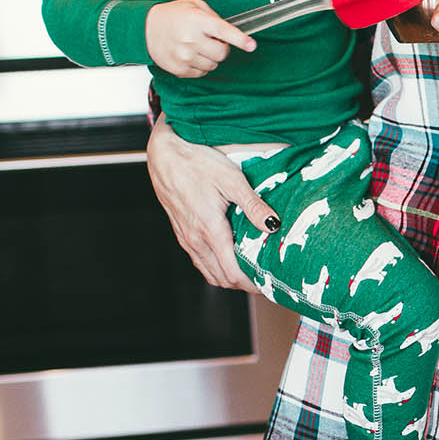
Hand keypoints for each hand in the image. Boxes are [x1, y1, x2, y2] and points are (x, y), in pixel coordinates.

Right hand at [146, 0, 255, 76]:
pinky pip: (202, 73)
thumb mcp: (194, 6)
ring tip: (197, 46)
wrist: (144, 28)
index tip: (251, 45)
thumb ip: (214, 17)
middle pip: (222, 53)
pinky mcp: (179, 69)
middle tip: (210, 40)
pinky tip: (190, 54)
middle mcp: (191, 40)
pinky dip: (200, 66)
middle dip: (221, 47)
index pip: (224, 32)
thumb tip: (230, 33)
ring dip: (210, 57)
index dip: (240, 40)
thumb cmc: (172, 15)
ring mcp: (185, 56)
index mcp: (198, 21)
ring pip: (213, 65)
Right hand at [146, 115, 277, 287]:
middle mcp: (195, 239)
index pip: (232, 273)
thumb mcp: (232, 180)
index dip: (252, 284)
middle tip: (265, 280)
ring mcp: (186, 238)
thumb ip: (253, 205)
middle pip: (221, 279)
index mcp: (209, 230)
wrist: (164, 154)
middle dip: (244, 284)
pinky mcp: (181, 232)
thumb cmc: (197, 162)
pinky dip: (216, 266)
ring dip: (229, 277)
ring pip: (209, 272)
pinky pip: (200, 260)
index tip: (269, 283)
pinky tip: (229, 256)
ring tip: (250, 271)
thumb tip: (273, 225)